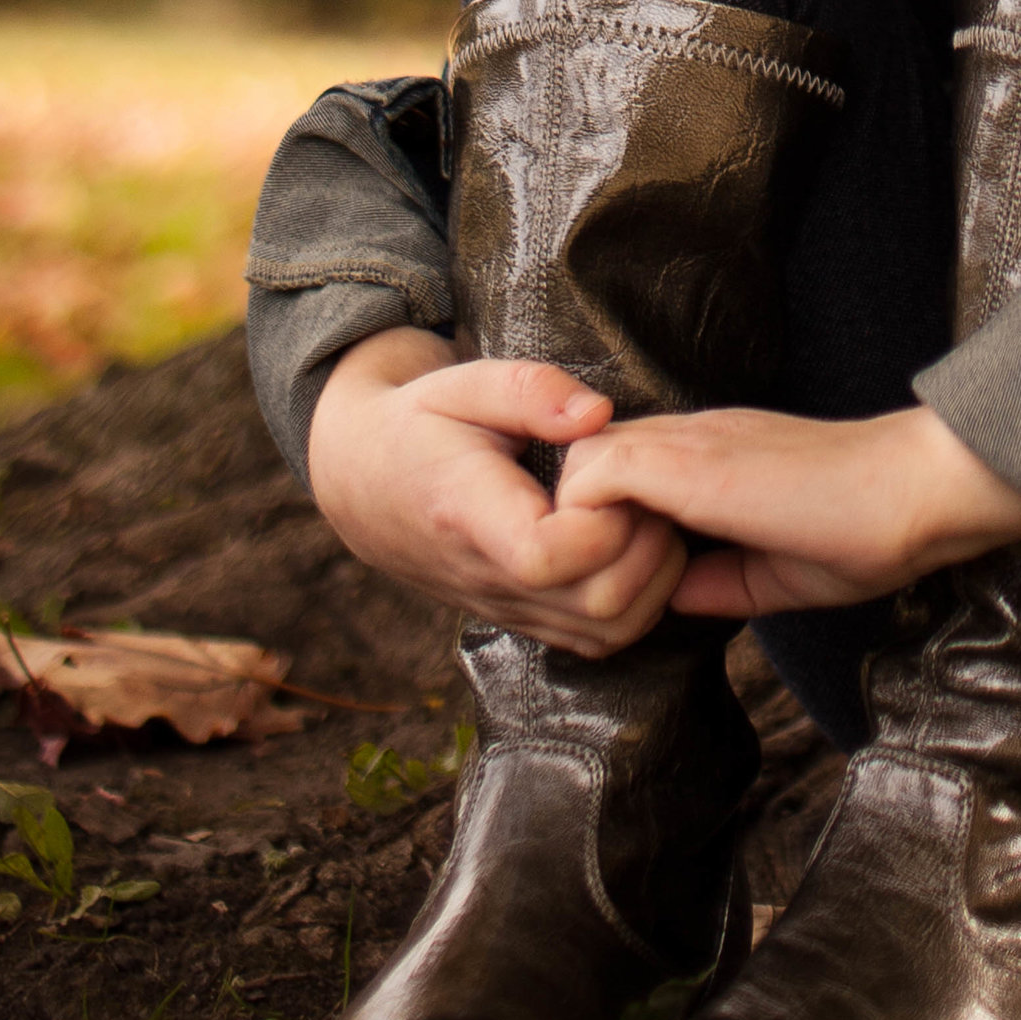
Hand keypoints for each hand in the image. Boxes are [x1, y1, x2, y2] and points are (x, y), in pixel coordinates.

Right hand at [306, 329, 689, 656]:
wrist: (367, 482)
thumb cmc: (421, 424)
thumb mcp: (463, 383)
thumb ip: (530, 391)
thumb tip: (597, 414)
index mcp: (468, 516)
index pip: (547, 556)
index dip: (601, 519)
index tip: (608, 471)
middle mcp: (490, 580)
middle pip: (599, 604)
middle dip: (648, 542)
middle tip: (642, 486)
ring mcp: (511, 609)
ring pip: (612, 631)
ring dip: (654, 572)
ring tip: (641, 510)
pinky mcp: (529, 620)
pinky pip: (603, 636)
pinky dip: (641, 596)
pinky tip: (631, 538)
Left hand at [553, 403, 1020, 619]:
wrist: (911, 490)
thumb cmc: (868, 531)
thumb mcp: (776, 570)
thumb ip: (719, 579)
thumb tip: (671, 599)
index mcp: (711, 458)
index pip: (622, 472)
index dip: (614, 527)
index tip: (645, 576)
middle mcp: (689, 437)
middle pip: (587, 461)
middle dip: (585, 529)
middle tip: (618, 586)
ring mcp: (685, 442)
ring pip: (577, 460)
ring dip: (584, 529)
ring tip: (626, 580)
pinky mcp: (686, 461)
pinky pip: (591, 475)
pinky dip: (591, 527)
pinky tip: (634, 568)